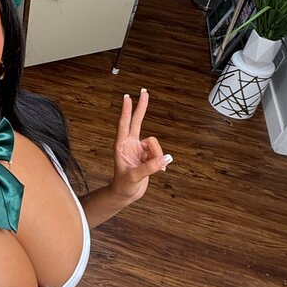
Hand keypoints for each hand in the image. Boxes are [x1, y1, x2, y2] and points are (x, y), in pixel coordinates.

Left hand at [111, 89, 171, 203]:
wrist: (126, 194)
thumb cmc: (124, 185)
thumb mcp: (135, 177)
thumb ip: (149, 167)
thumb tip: (165, 159)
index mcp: (121, 146)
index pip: (124, 125)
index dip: (126, 111)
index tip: (128, 97)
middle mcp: (129, 144)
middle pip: (137, 121)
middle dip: (141, 108)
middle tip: (144, 92)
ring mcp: (139, 148)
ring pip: (155, 143)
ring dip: (158, 155)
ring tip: (157, 169)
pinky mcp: (147, 155)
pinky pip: (159, 152)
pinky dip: (161, 161)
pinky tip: (160, 170)